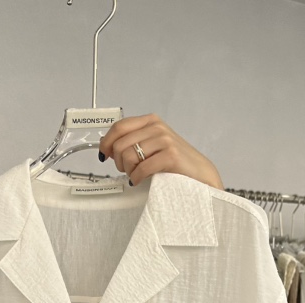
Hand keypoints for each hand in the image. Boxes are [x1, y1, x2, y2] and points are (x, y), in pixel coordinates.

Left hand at [98, 114, 223, 189]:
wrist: (200, 174)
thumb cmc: (175, 163)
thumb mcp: (152, 145)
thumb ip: (133, 141)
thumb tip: (107, 146)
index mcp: (151, 121)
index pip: (119, 127)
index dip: (107, 142)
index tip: (105, 154)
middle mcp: (157, 127)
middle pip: (120, 144)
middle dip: (119, 162)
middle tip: (128, 170)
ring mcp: (164, 140)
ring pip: (129, 156)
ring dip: (129, 171)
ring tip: (137, 175)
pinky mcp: (170, 155)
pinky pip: (141, 168)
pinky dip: (137, 178)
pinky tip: (141, 180)